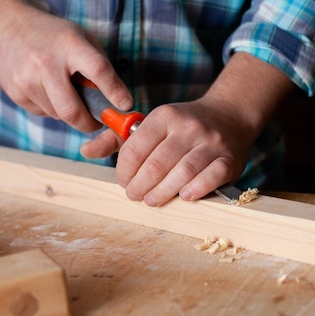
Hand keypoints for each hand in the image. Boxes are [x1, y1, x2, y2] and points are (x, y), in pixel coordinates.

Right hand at [0, 10, 129, 131]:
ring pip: (58, 115)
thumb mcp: (81, 38)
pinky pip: (43, 113)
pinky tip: (47, 89)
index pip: (98, 71)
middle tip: (96, 122)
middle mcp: (46, 63)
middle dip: (89, 123)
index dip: (115, 92)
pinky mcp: (15, 92)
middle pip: (73, 110)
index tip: (126, 105)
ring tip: (67, 93)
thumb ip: (99, 66)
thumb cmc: (54, 35)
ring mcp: (26, 80)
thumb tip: (116, 101)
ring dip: (69, 113)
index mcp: (69, 45)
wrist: (7, 27)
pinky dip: (52, 108)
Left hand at [81, 53, 294, 205]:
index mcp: (165, 115)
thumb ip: (117, 138)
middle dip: (140, 186)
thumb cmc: (181, 127)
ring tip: (153, 200)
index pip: (135, 147)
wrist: (228, 117)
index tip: (123, 182)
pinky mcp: (229, 158)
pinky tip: (184, 196)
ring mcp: (211, 142)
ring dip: (163, 192)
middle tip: (135, 196)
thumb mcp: (150, 125)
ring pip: (182, 172)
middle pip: (156, 164)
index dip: (124, 171)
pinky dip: (196, 190)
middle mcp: (188, 126)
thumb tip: (85, 151)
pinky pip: (211, 177)